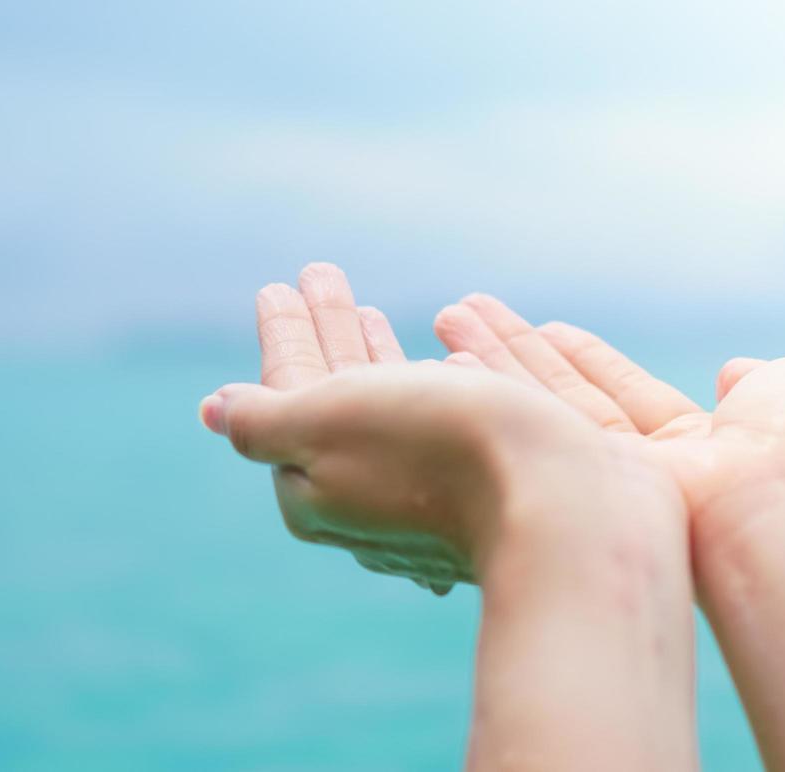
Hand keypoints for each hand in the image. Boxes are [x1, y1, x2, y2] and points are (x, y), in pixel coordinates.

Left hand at [216, 264, 681, 592]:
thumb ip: (264, 418)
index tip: (280, 285)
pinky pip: (444, 419)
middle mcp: (369, 498)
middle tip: (321, 274)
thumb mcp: (327, 423)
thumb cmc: (439, 453)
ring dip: (374, 351)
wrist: (570, 509)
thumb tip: (214, 411)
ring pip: (391, 408)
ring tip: (371, 309)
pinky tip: (441, 358)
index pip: (286, 394)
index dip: (284, 335)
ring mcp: (431, 495)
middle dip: (329, 333)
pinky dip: (432, 378)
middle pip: (337, 397)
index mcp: (315, 489)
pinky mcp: (490, 482)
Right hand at [433, 294, 784, 583]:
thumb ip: (759, 377)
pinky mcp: (572, 486)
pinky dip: (488, 388)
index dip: (581, 358)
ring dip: (490, 362)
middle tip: (462, 314)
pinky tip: (450, 358)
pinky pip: (524, 425)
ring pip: (536, 408)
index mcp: (698, 442)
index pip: (622, 392)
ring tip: (446, 320)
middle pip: (566, 398)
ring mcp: (604, 478)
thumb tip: (734, 371)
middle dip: (517, 354)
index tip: (545, 326)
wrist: (784, 509)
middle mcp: (643, 463)